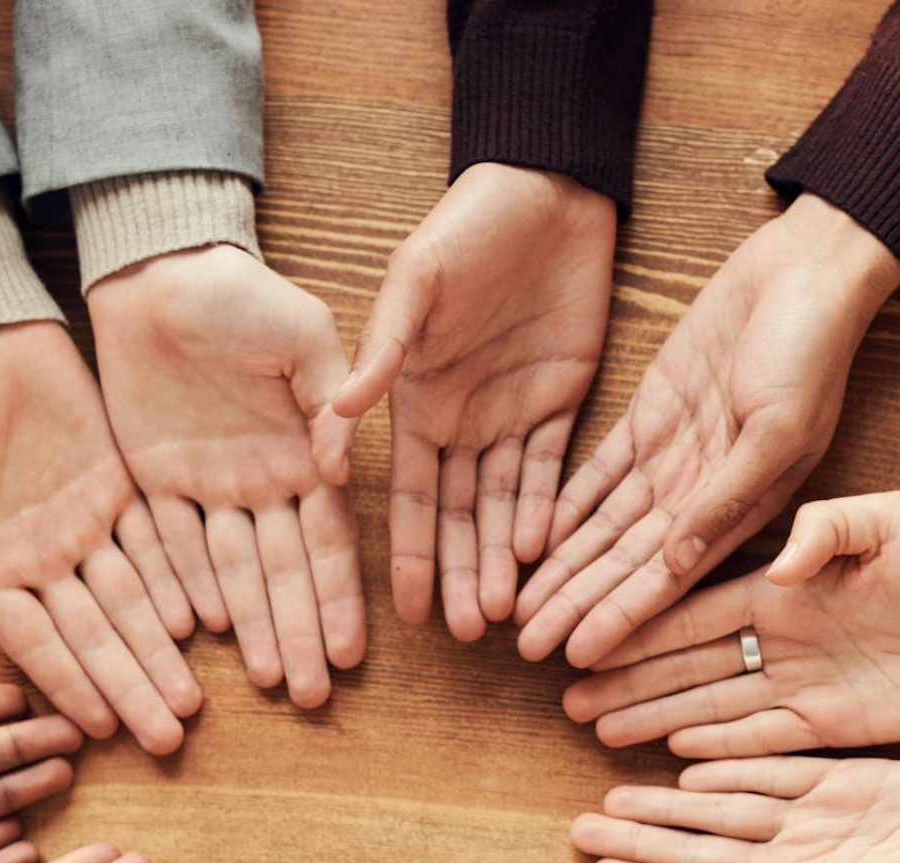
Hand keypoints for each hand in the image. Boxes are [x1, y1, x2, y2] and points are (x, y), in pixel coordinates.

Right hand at [0, 321, 203, 752]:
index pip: (36, 641)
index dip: (69, 684)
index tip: (102, 729)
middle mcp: (41, 558)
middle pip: (94, 635)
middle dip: (130, 685)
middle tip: (170, 736)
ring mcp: (82, 525)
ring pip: (132, 601)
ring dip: (160, 652)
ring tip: (192, 702)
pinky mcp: (118, 486)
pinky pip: (155, 543)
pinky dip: (178, 583)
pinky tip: (203, 625)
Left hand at [91, 245, 361, 707]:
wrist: (158, 269)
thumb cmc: (240, 292)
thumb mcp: (301, 332)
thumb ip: (328, 396)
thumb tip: (338, 466)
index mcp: (304, 453)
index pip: (329, 542)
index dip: (341, 598)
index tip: (354, 652)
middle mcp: (261, 483)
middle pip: (283, 574)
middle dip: (300, 634)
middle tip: (312, 696)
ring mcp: (207, 487)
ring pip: (231, 573)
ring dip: (251, 628)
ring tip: (269, 681)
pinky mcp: (152, 481)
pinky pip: (168, 546)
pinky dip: (184, 588)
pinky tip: (200, 634)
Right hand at [333, 164, 615, 640]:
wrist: (544, 189)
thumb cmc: (465, 225)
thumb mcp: (412, 281)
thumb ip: (382, 350)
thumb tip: (338, 417)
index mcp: (414, 400)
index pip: (410, 495)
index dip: (410, 553)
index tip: (407, 613)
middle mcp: (458, 419)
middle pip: (460, 515)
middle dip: (462, 574)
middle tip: (469, 635)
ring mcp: (510, 414)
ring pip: (506, 504)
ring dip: (503, 558)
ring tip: (506, 615)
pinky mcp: (561, 399)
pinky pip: (553, 468)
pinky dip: (547, 510)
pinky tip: (541, 553)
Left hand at [516, 195, 899, 666]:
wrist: (806, 272)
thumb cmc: (809, 349)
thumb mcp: (776, 429)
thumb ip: (726, 498)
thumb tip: (678, 565)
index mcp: (741, 509)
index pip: (666, 579)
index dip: (621, 619)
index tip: (577, 656)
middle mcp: (699, 494)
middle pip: (623, 562)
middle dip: (576, 605)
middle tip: (524, 646)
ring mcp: (672, 456)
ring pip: (602, 526)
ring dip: (562, 567)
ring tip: (518, 607)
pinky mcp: (649, 416)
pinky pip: (597, 473)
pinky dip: (564, 507)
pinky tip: (530, 540)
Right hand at [566, 492, 899, 754]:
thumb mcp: (890, 520)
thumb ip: (829, 529)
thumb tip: (779, 564)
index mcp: (780, 586)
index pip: (693, 609)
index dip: (638, 624)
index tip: (587, 636)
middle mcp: (779, 636)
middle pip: (685, 662)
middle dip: (626, 679)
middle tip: (568, 697)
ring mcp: (799, 682)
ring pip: (710, 704)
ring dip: (654, 717)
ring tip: (598, 729)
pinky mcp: (829, 723)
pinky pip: (759, 739)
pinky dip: (715, 748)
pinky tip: (670, 754)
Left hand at [569, 757, 899, 862]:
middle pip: (695, 851)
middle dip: (638, 841)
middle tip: (577, 827)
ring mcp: (811, 823)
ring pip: (721, 808)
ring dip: (668, 802)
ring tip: (612, 793)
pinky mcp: (839, 781)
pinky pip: (768, 768)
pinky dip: (726, 761)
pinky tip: (681, 759)